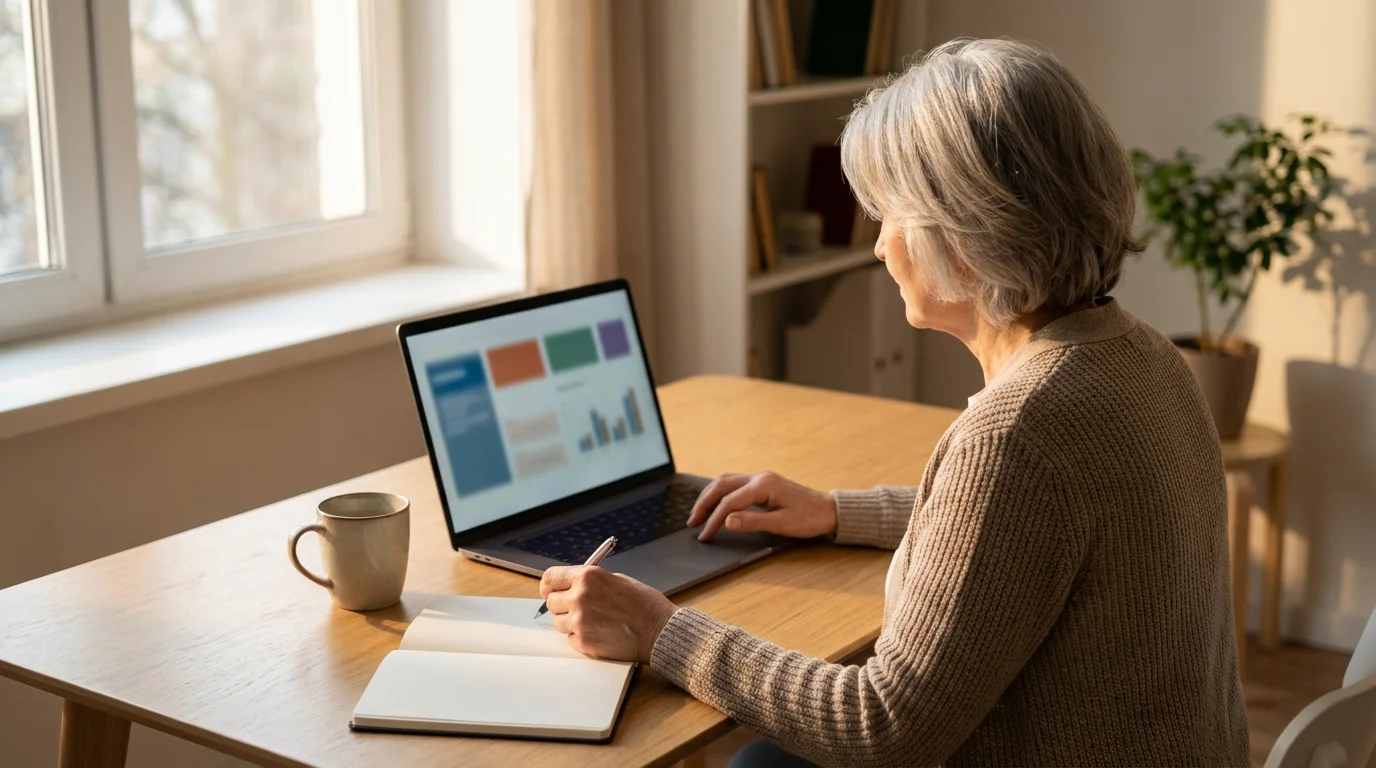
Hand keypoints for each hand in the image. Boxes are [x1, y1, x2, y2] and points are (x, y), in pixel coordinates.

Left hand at [539, 566, 677, 662]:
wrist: (659, 630)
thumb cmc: (644, 604)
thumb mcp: (616, 580)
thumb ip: (590, 582)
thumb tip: (571, 586)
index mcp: (587, 577)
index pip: (550, 578)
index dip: (548, 586)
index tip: (550, 590)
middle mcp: (579, 597)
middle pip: (551, 602)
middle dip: (562, 605)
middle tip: (578, 608)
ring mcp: (579, 621)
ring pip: (559, 622)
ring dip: (571, 622)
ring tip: (594, 621)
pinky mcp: (583, 642)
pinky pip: (571, 638)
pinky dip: (581, 637)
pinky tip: (600, 632)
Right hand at [688, 471, 837, 541]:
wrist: (829, 510)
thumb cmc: (809, 518)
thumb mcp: (782, 524)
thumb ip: (752, 522)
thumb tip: (726, 521)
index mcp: (763, 485)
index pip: (729, 501)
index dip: (714, 519)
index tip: (705, 535)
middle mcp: (759, 477)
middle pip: (721, 485)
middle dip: (704, 503)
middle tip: (692, 523)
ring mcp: (760, 477)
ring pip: (725, 481)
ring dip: (710, 496)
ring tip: (699, 514)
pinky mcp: (762, 483)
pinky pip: (734, 483)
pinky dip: (720, 493)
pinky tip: (715, 504)